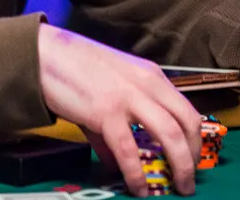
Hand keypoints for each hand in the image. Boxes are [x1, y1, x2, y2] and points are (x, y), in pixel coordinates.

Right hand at [38, 25, 202, 196]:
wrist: (45, 53)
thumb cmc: (74, 66)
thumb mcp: (107, 87)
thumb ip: (118, 122)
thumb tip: (117, 160)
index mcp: (150, 75)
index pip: (185, 109)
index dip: (194, 139)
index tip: (192, 159)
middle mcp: (146, 83)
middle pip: (186, 123)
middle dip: (193, 156)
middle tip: (189, 179)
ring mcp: (127, 97)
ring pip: (170, 136)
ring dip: (180, 166)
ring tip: (178, 188)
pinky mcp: (105, 112)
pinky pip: (129, 150)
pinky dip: (137, 174)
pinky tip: (138, 188)